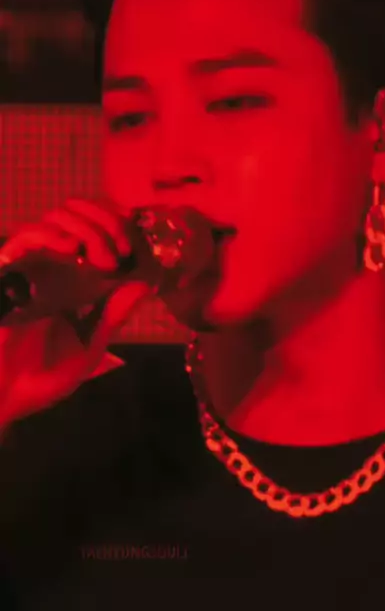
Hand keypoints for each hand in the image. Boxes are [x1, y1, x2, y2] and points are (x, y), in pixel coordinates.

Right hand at [0, 198, 151, 423]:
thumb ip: (113, 314)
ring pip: (59, 216)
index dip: (122, 227)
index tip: (138, 248)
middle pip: (83, 212)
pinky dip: (50, 234)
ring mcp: (31, 264)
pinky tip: (69, 250)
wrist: (3, 397)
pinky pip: (25, 236)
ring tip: (101, 259)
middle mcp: (55, 264)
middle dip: (109, 222)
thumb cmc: (43, 377)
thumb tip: (145, 283)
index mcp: (78, 279)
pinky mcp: (7, 269)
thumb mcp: (89, 346)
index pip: (101, 229)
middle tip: (122, 250)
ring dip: (87, 228)